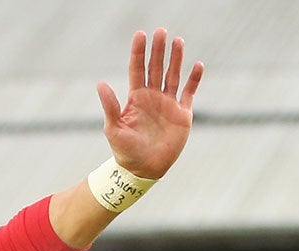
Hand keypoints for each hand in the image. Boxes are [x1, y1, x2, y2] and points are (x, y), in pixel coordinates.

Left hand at [98, 29, 202, 179]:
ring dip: (176, 59)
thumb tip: (100, 84)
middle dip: (158, 50)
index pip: (137, 69)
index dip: (138, 52)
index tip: (140, 35)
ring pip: (173, 75)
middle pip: (156, 67)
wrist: (144, 170)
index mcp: (136, 98)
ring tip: (178, 41)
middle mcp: (152, 97)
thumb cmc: (125, 151)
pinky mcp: (182, 114)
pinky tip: (198, 65)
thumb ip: (110, 106)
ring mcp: (168, 104)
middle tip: (161, 31)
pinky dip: (194, 79)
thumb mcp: (114, 129)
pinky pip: (189, 92)